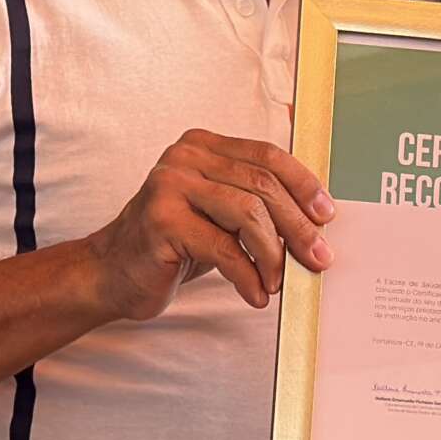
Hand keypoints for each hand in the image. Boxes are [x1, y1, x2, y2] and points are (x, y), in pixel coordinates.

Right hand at [79, 130, 336, 319]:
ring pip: (247, 214)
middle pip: (261, 185)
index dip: (303, 184)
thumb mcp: (219, 213)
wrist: (114, 272)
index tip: (326, 215)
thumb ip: (256, 198)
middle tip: (318, 257)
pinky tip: (255, 295)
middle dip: (297, 226)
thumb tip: (317, 204)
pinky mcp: (162, 221)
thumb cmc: (175, 244)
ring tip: (277, 282)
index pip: (266, 155)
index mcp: (203, 144)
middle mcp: (184, 156)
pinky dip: (247, 276)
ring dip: (272, 255)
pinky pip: (223, 248)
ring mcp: (169, 185)